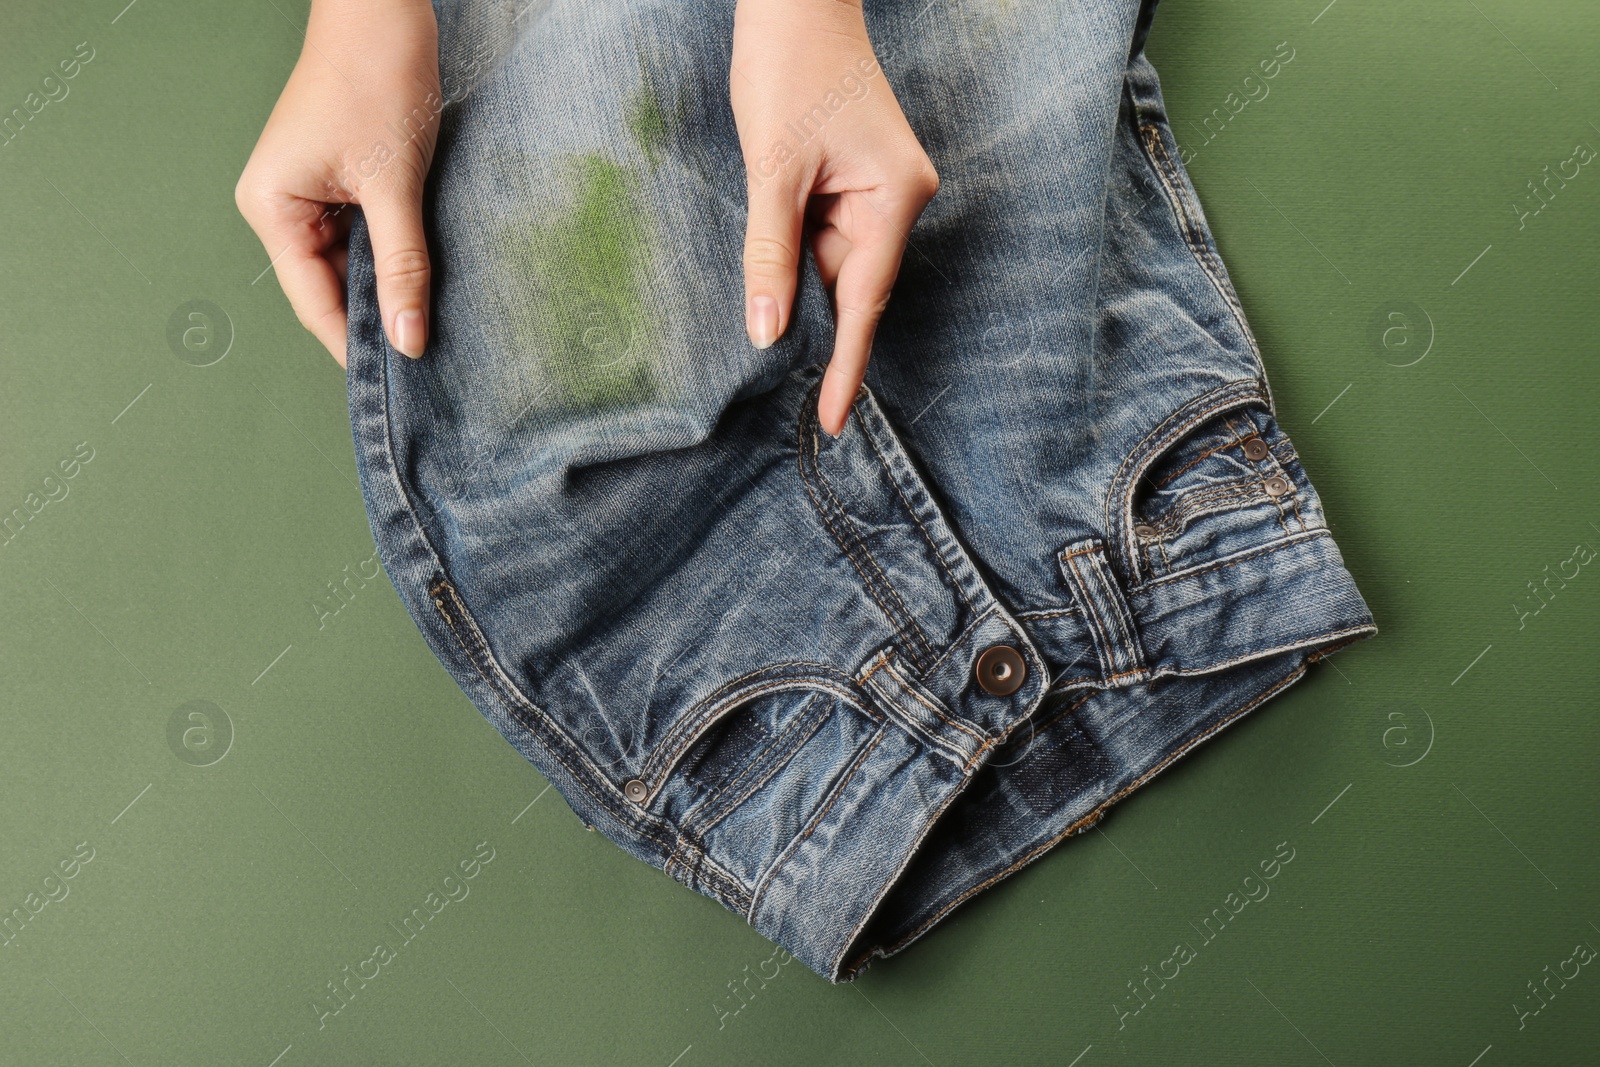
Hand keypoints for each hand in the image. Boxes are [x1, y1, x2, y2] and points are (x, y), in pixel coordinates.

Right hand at [235, 0, 441, 365]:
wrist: (383, 13)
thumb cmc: (376, 80)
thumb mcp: (395, 184)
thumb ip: (403, 265)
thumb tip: (408, 338)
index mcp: (271, 208)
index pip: (313, 302)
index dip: (355, 345)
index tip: (398, 383)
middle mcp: (278, 207)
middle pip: (329, 289)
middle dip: (374, 320)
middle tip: (426, 360)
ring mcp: (305, 197)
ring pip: (349, 268)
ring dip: (386, 290)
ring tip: (430, 324)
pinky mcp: (334, 185)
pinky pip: (360, 240)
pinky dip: (390, 260)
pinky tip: (423, 281)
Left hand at [731, 0, 938, 435]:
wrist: (796, 3)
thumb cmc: (789, 69)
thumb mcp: (771, 170)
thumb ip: (770, 253)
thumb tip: (767, 331)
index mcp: (895, 198)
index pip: (866, 302)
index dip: (846, 365)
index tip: (833, 419)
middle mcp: (900, 200)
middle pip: (850, 281)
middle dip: (808, 298)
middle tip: (768, 301)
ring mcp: (883, 190)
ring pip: (835, 258)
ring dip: (797, 258)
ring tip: (770, 203)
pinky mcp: (861, 180)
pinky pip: (829, 232)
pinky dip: (799, 240)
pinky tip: (777, 214)